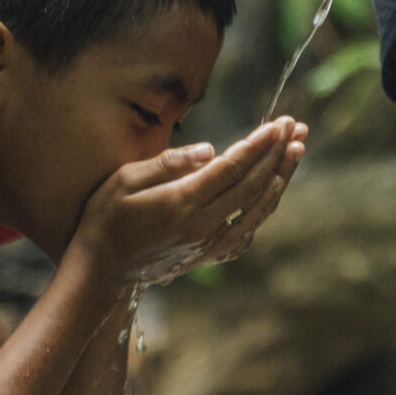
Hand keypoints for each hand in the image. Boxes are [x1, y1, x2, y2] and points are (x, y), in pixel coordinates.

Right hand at [73, 118, 307, 288]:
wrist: (100, 270)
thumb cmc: (106, 218)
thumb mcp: (124, 180)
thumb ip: (168, 163)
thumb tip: (209, 150)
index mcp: (182, 202)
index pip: (232, 168)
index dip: (258, 145)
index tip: (279, 124)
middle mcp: (202, 225)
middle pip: (252, 186)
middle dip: (277, 154)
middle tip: (296, 127)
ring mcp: (207, 244)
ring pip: (257, 211)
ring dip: (280, 179)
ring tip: (296, 152)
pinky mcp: (206, 255)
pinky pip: (246, 234)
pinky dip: (264, 212)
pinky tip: (271, 194)